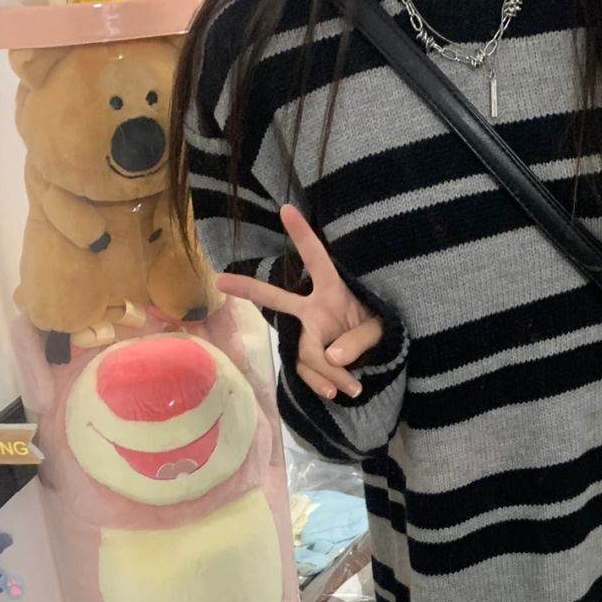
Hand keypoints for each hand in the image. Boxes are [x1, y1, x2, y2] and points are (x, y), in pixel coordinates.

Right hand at [215, 204, 382, 399]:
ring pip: (305, 353)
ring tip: (353, 387)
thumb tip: (332, 357)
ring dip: (328, 373)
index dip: (302, 235)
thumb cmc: (381, 333)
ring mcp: (306, 333)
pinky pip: (305, 371)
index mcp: (332, 291)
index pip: (317, 260)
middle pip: (277, 299)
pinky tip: (335, 392)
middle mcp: (312, 310)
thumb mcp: (381, 331)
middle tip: (221, 280)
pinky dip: (321, 383)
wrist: (379, 360)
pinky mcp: (306, 356)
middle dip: (249, 289)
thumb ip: (359, 341)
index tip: (287, 209)